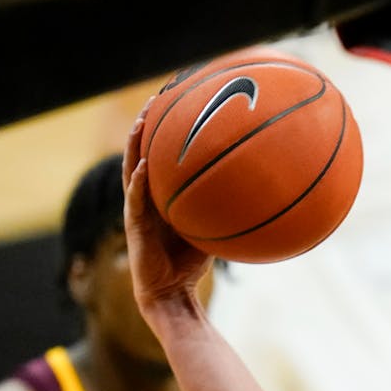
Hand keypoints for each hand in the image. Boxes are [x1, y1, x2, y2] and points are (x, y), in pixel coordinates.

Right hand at [121, 112, 212, 308]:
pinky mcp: (134, 226)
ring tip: (142, 121)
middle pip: (142, 153)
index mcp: (160, 195)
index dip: (164, 130)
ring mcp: (137, 209)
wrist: (171, 292)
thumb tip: (259, 194)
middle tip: (155, 98)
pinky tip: (143, 166)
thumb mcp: (212, 229)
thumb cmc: (191, 263)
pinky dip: (138, 182)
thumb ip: (225, 210)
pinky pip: (135, 200)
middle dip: (147, 125)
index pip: (160, 155)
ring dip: (135, 145)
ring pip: (132, 169)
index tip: (175, 101)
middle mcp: (146, 197)